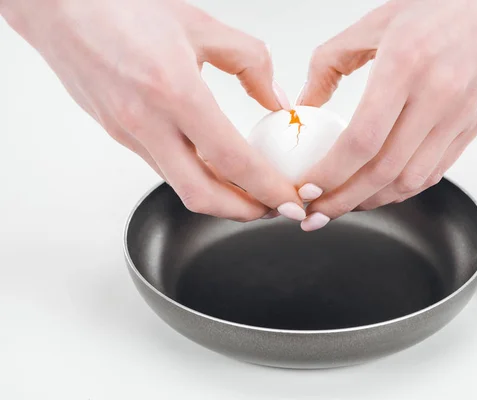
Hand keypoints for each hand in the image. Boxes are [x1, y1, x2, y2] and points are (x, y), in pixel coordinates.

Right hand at [1, 0, 305, 221]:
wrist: (59, 6)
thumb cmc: (121, 7)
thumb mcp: (201, 26)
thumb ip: (250, 63)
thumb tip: (275, 98)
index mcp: (173, 91)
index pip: (231, 159)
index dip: (267, 187)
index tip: (290, 199)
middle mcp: (146, 122)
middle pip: (201, 195)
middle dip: (243, 212)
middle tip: (271, 208)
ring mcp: (128, 133)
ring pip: (180, 185)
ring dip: (219, 197)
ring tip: (248, 189)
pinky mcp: (118, 135)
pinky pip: (163, 168)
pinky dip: (194, 176)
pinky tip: (212, 166)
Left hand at [296, 0, 476, 230]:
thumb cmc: (444, 4)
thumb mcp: (377, 21)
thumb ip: (331, 62)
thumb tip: (305, 104)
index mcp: (406, 64)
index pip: (362, 140)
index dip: (331, 173)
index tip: (308, 188)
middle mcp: (437, 95)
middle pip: (383, 171)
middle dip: (343, 201)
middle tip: (317, 213)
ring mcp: (460, 115)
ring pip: (411, 180)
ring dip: (372, 202)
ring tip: (344, 206)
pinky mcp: (473, 127)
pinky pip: (435, 172)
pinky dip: (402, 189)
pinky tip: (380, 190)